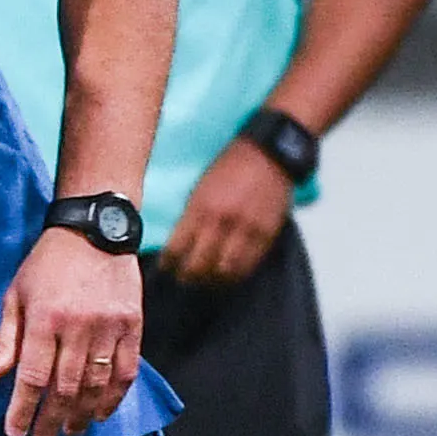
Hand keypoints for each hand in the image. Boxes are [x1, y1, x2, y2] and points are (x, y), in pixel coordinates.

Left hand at [0, 230, 143, 435]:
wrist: (94, 230)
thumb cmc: (46, 265)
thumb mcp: (16, 296)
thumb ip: (4, 341)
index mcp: (43, 319)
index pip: (31, 377)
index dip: (23, 410)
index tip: (15, 433)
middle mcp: (77, 326)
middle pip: (64, 389)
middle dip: (50, 422)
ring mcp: (109, 327)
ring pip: (95, 386)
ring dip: (81, 416)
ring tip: (69, 433)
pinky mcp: (133, 325)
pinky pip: (125, 372)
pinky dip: (113, 398)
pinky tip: (101, 414)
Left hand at [162, 138, 294, 286]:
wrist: (269, 154)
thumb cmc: (231, 167)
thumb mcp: (201, 187)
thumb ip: (191, 215)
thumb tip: (179, 243)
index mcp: (200, 206)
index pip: (177, 246)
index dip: (169, 263)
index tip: (166, 267)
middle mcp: (222, 220)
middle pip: (199, 264)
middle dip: (188, 276)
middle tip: (184, 278)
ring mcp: (245, 229)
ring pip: (224, 271)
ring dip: (212, 281)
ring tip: (206, 281)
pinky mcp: (266, 235)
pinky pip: (248, 265)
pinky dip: (235, 275)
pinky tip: (228, 275)